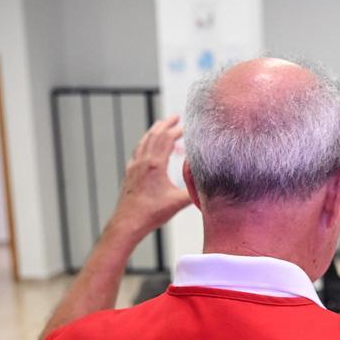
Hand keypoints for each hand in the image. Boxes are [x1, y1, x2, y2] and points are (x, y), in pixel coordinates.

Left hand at [108, 115, 191, 236]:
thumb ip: (195, 192)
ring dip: (154, 131)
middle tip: (175, 117)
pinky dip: (146, 143)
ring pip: (144, 141)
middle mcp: (143, 161)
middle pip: (154, 135)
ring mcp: (134, 166)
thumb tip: (212, 186)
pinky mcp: (130, 173)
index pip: (167, 139)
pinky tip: (148, 147)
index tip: (188, 125)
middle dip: (166, 124)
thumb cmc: (151, 213)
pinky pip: (138, 151)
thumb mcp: (178, 203)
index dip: (178, 130)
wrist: (128, 222)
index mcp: (155, 165)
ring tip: (161, 125)